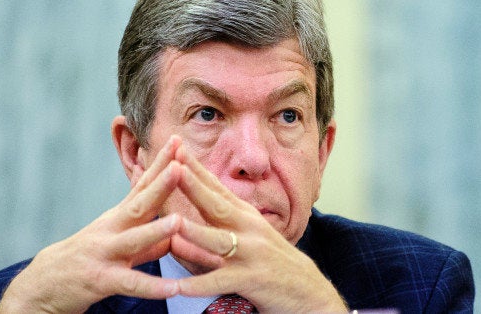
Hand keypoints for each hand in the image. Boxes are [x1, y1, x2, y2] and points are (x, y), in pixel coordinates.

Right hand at [0, 137, 185, 313]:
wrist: (42, 286)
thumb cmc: (88, 258)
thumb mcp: (115, 237)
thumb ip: (142, 226)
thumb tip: (165, 210)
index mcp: (118, 217)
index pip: (142, 185)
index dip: (160, 164)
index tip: (178, 142)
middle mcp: (111, 230)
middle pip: (139, 204)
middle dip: (160, 184)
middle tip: (180, 165)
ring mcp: (105, 254)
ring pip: (133, 241)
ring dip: (156, 231)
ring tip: (179, 221)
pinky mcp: (101, 281)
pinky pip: (130, 284)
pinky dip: (152, 287)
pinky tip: (174, 287)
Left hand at [171, 145, 347, 312]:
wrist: (307, 290)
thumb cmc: (272, 261)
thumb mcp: (250, 233)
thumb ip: (221, 222)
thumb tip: (188, 212)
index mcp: (245, 215)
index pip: (216, 187)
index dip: (196, 168)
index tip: (176, 148)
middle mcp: (248, 229)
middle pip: (217, 205)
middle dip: (194, 185)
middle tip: (173, 165)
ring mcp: (251, 253)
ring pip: (218, 241)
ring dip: (195, 232)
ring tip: (172, 223)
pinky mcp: (252, 280)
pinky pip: (221, 281)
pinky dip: (200, 285)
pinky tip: (178, 287)